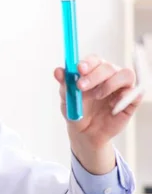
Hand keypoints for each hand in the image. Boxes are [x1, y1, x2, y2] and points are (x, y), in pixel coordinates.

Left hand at [54, 55, 143, 173]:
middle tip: (80, 87)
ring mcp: (122, 87)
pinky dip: (124, 97)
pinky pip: (135, 92)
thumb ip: (65, 85)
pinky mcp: (131, 100)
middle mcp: (109, 76)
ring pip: (125, 74)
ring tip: (97, 97)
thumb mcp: (67, 100)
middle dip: (94, 75)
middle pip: (108, 66)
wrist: (85, 133)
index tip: (79, 69)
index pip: (94, 60)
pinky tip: (112, 106)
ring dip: (110, 84)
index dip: (88, 63)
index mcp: (93, 72)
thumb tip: (57, 71)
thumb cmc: (77, 112)